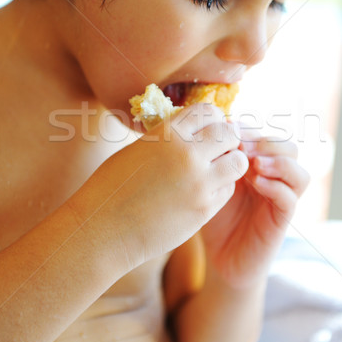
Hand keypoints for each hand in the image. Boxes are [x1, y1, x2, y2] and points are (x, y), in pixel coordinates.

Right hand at [71, 104, 248, 270]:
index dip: (212, 118)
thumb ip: (167, 137)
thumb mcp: (137, 149)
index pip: (208, 111)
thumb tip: (193, 128)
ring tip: (216, 170)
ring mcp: (198, 183)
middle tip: (218, 150)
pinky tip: (204, 191)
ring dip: (230, 163)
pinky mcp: (203, 210)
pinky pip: (228, 190)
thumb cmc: (112, 188)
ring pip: (238, 162)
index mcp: (166, 133)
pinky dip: (221, 188)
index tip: (209, 128)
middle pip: (230, 133)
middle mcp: (186, 154)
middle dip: (227, 139)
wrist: (102, 231)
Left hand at [200, 127, 309, 287]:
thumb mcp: (211, 185)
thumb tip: (211, 129)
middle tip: (242, 146)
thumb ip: (215, 161)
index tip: (228, 129)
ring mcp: (281, 199)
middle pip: (289, 146)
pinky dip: (276, 186)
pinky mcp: (282, 220)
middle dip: (266, 141)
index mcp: (258, 165)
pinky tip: (257, 183)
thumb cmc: (214, 218)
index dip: (251, 129)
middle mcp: (275, 179)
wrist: (221, 259)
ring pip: (298, 171)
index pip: (266, 135)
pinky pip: (290, 198)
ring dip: (277, 161)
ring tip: (253, 163)